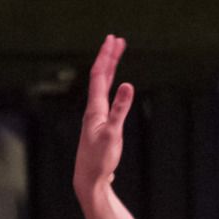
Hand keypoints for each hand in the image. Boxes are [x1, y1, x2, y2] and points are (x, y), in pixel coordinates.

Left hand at [73, 33, 132, 209]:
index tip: (113, 39)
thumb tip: (129, 85)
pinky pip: (106, 97)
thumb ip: (121, 109)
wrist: (89, 179)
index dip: (106, 56)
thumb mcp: (113, 134)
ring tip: (116, 55)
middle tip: (117, 39)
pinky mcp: (101, 125)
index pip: (100, 76)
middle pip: (101, 77)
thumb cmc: (99, 159)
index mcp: (95, 108)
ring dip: (110, 69)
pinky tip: (115, 86)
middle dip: (109, 57)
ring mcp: (96, 117)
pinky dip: (111, 85)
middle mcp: (93, 109)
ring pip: (103, 87)